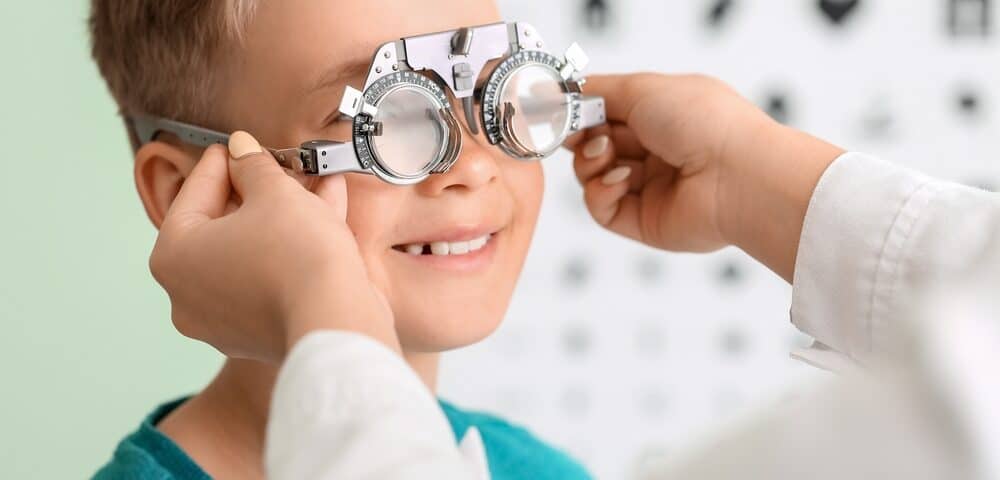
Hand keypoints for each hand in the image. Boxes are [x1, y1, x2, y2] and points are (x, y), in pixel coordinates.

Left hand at [149, 131, 397, 362]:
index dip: (223, 162)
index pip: (194, 194)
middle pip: (221, 227)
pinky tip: (327, 214)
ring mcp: (222, 320)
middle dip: (257, 193)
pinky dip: (292, 250)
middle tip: (278, 167)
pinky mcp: (259, 334)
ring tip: (315, 184)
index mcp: (174, 256)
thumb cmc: (296, 255)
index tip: (239, 146)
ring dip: (282, 218)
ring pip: (250, 254)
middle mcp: (187, 295)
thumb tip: (241, 149)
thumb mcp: (275, 192)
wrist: (337, 322)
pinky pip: (269, 279)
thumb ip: (253, 165)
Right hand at [569, 73, 843, 280]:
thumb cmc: (705, 123)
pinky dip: (601, 191)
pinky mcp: (641, 220)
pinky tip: (621, 180)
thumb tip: (564, 92)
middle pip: (594, 145)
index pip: (607, 113)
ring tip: (608, 153)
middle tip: (577, 132)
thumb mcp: (643, 88)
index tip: (560, 109)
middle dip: (581, 137)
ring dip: (590, 162)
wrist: (738, 175)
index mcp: (663, 115)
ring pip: (592, 176)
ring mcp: (648, 188)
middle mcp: (656, 152)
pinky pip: (600, 207)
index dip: (581, 112)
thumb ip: (597, 90)